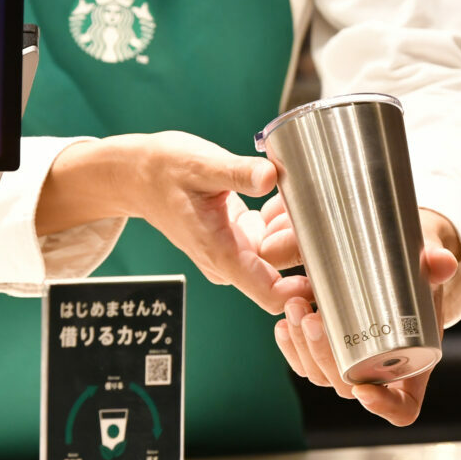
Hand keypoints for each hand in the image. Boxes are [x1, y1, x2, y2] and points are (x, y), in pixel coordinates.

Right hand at [36, 132, 311, 313]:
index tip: (323, 258)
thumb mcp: (202, 164)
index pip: (272, 295)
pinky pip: (272, 238)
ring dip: (291, 226)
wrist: (137, 175)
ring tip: (281, 195)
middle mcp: (230, 262)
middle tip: (298, 203)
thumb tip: (269, 177)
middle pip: (285, 271)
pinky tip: (272, 197)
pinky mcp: (238, 241)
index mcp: (222, 254)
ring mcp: (234, 253)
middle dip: (301, 240)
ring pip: (281, 253)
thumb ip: (237, 172)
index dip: (302, 289)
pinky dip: (280, 219)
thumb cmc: (164, 170)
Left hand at [267, 206, 460, 425]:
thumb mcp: (428, 274)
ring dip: (302, 347)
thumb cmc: (418, 282)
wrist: (397, 273)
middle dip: (325, 356)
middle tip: (312, 318)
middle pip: (348, 387)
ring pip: (320, 376)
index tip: (363, 390)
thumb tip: (444, 261)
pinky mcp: (327, 353)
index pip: (403, 408)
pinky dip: (291, 347)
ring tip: (295, 308)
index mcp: (413, 367)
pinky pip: (305, 365)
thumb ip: (436, 267)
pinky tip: (283, 323)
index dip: (384, 407)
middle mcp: (379, 374)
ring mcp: (350, 367)